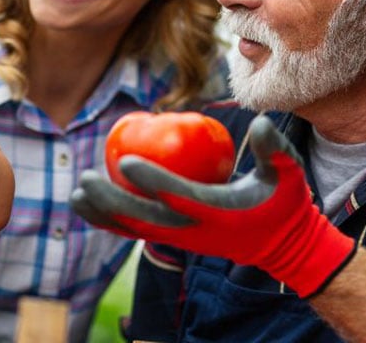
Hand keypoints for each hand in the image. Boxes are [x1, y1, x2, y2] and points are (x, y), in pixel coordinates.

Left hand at [70, 115, 355, 297]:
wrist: (282, 244)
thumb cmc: (285, 202)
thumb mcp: (290, 174)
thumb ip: (276, 149)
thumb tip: (262, 122)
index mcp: (219, 214)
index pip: (180, 197)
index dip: (151, 180)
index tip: (125, 160)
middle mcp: (195, 232)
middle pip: (145, 219)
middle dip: (112, 201)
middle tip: (87, 178)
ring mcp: (183, 239)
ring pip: (135, 230)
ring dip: (103, 215)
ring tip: (75, 195)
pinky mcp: (177, 240)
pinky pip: (138, 231)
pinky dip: (112, 221)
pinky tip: (90, 207)